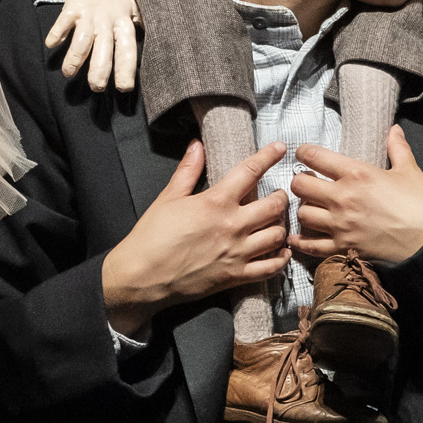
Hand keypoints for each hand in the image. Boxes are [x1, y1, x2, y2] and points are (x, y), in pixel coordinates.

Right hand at [45, 0, 142, 94]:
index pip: (127, 49)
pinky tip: (51, 45)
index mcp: (124, 25)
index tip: (123, 87)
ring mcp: (89, 14)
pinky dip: (57, 32)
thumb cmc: (119, 6)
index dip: (126, 68)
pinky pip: (63, 21)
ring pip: (83, 38)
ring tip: (68, 73)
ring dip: (75, 56)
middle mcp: (107, 21)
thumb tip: (152, 56)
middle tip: (96, 87)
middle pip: (104, 47)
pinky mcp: (73, 7)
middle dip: (100, 68)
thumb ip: (139, 33)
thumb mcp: (134, 16)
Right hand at [101, 140, 289, 336]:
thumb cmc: (151, 237)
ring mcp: (237, 253)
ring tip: (277, 222)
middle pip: (275, 205)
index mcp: (216, 202)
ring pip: (277, 235)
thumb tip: (196, 146)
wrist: (141, 277)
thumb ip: (187, 171)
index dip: (269, 156)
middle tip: (278, 195)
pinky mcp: (235, 276)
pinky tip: (281, 251)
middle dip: (281, 196)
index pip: (251, 171)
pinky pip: (270, 268)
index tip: (279, 148)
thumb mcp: (168, 198)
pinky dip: (280, 259)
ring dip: (282, 225)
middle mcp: (232, 226)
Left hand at [287, 127, 422, 265]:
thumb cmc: (422, 205)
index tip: (303, 154)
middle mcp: (342, 198)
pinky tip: (297, 238)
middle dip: (300, 182)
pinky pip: (310, 245)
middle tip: (308, 182)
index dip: (304, 153)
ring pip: (302, 214)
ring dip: (303, 210)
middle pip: (300, 186)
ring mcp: (340, 225)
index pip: (315, 157)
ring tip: (312, 207)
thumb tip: (394, 129)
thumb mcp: (410, 171)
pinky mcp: (343, 247)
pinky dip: (301, 242)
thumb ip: (397, 148)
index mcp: (357, 174)